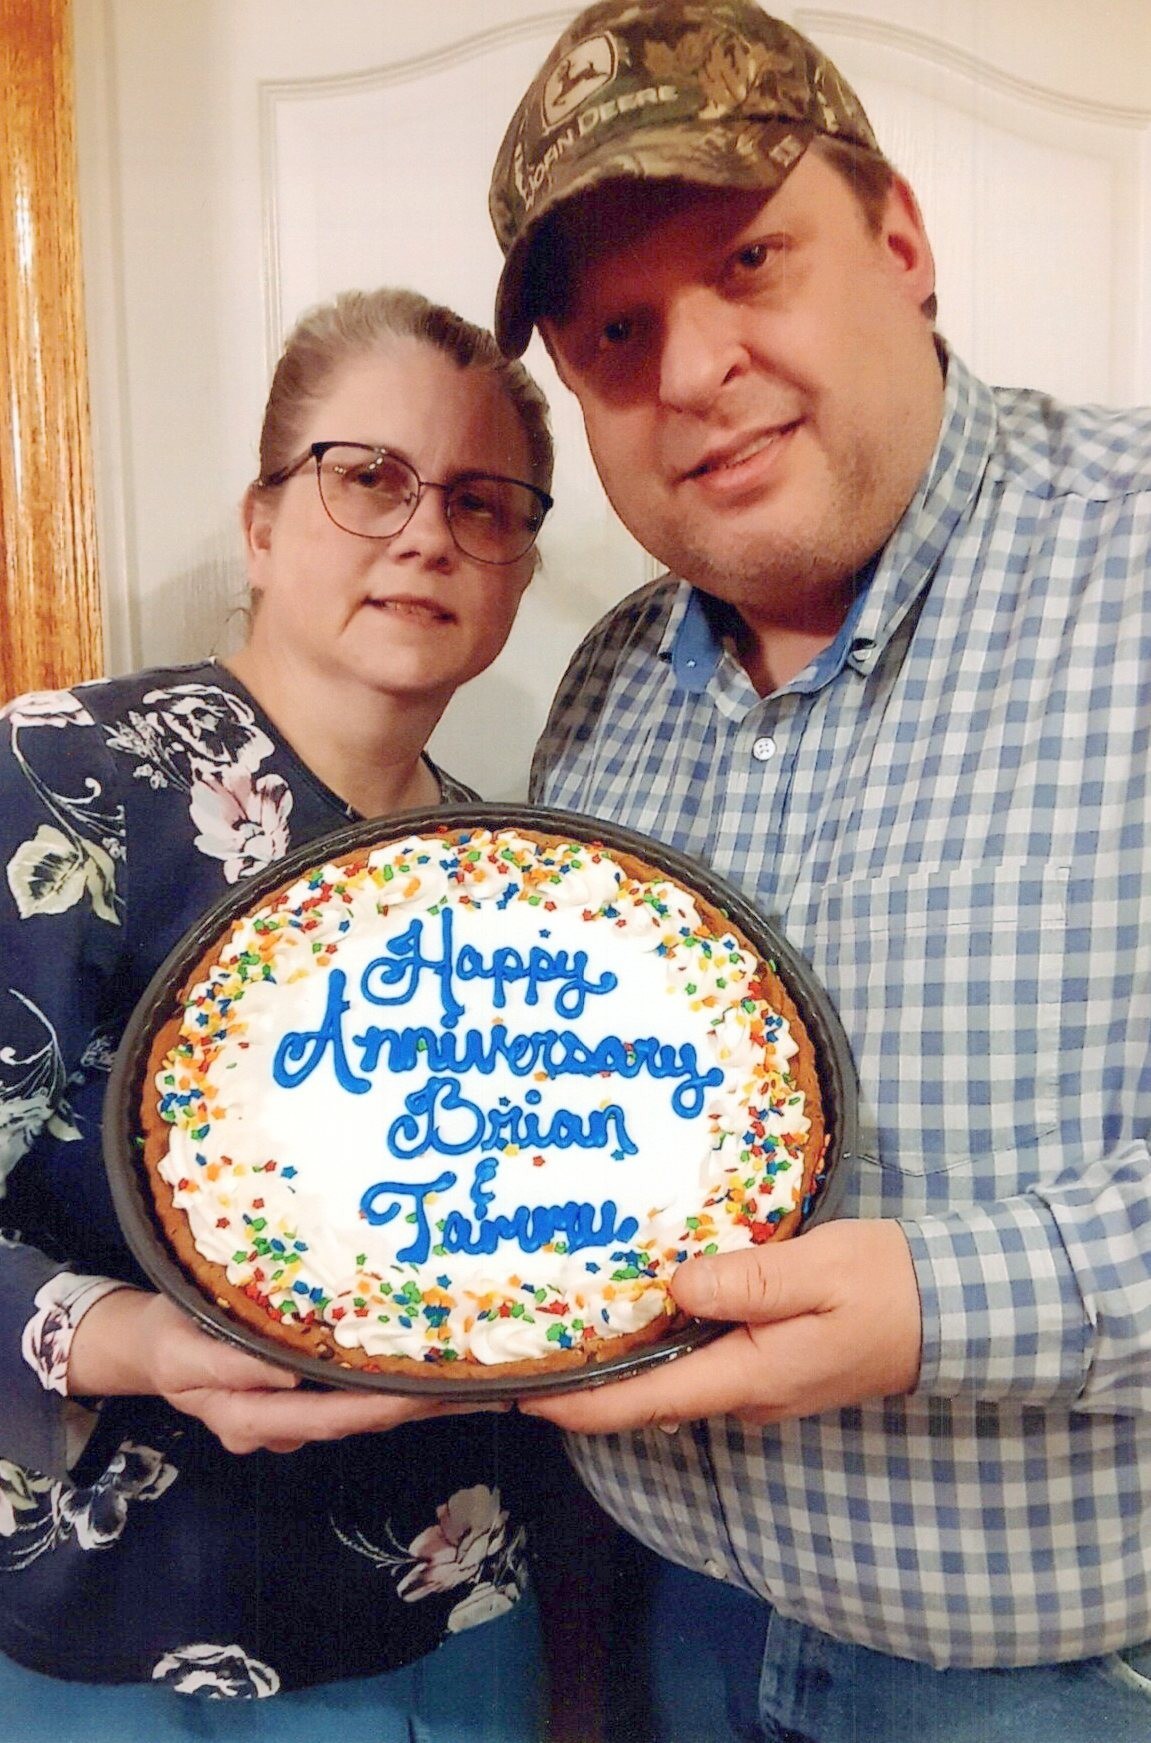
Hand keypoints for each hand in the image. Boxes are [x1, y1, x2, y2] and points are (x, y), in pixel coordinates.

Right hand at [67, 1289, 505, 1453]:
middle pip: (360, 1418)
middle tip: (482, 1387)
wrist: (153, 1346)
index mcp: (255, 1420)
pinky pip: (354, 1391)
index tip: (429, 1392)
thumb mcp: (184, 1351)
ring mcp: (297, 1415)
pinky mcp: (306, 1394)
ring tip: (474, 1373)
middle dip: (419, 1405)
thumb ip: (231, 1365)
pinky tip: (434, 1362)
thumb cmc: (168, 1340)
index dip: (381, 1406)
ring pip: (363, 1408)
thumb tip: (290, 1375)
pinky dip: (394, 1379)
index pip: (331, 1417)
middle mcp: (284, 1427)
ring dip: (416, 1394)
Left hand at [518, 1220, 921, 1433]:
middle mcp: (746, 1394)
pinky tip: (640, 1309)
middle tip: (528, 1346)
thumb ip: (746, 1280)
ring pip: (674, 1379)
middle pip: (649, 1396)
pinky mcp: (771, 1366)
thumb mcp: (817, 1269)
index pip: (645, 1402)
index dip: (580, 1402)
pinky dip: (661, 1343)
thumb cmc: (887, 1286)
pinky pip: (701, 1361)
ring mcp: (760, 1386)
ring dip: (622, 1360)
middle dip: (588, 1379)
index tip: (523, 1391)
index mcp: (749, 1376)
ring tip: (568, 1324)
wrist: (953, 1312)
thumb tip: (676, 1287)